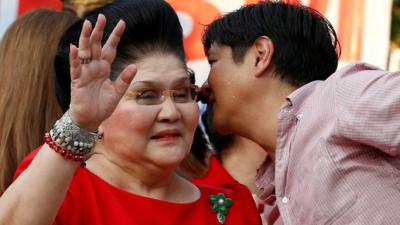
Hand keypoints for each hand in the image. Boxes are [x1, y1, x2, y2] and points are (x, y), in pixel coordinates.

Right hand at [68, 14, 135, 130]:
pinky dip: (75, 58)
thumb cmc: (103, 106)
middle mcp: (94, 67)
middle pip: (97, 46)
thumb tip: (134, 66)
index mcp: (104, 68)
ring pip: (85, 52)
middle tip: (102, 17)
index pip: (110, 48)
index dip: (115, 36)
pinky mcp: (77, 81)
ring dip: (86, 38)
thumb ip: (125, 79)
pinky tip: (75, 47)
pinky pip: (75, 67)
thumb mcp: (118, 92)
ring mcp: (85, 72)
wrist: (91, 120)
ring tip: (88, 24)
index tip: (122, 23)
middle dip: (100, 32)